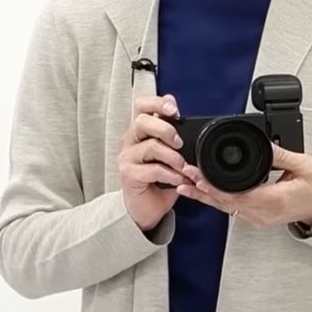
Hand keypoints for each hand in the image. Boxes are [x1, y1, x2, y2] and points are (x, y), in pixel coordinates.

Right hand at [119, 94, 193, 231]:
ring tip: (184, 168)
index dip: (157, 102)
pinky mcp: (128, 174)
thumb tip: (185, 119)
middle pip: (143, 121)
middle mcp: (130, 140)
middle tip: (180, 142)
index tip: (175, 110)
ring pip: (150, 146)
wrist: (146, 208)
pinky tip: (178, 180)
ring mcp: (127, 157)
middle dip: (166, 129)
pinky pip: (152, 169)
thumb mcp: (170, 155)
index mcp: (140, 131)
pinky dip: (170, 174)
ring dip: (173, 157)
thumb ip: (173, 137)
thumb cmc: (159, 180)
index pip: (142, 105)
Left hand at [177, 143, 311, 227]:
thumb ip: (282, 155)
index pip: (239, 196)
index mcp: (275, 200)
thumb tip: (264, 143)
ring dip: (204, 195)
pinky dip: (214, 199)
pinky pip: (230, 208)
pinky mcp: (255, 217)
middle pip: (226, 203)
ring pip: (225, 207)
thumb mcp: (305, 165)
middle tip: (185, 174)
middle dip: (203, 189)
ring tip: (183, 184)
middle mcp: (263, 213)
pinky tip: (201, 191)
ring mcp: (257, 218)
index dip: (216, 188)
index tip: (200, 178)